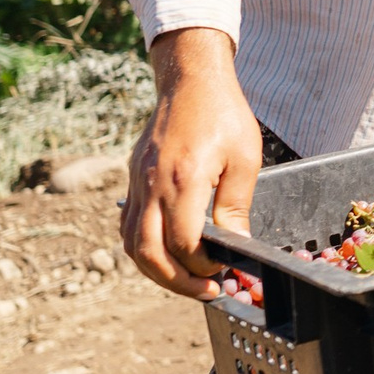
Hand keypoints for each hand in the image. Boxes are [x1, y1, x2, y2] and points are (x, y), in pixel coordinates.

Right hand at [122, 28, 263, 298]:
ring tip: (187, 281)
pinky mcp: (132, 181)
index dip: (203, 264)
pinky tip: (166, 255)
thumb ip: (236, 206)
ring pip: (131, 244)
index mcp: (184, 179)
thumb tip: (236, 246)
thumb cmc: (224, 116)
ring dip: (156, 272)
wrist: (191, 81)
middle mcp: (151, 185)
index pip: (183, 242)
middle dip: (177, 282)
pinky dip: (142, 249)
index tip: (225, 270)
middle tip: (207, 292)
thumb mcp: (245, 159)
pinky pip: (128, 226)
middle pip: (148, 253)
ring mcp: (136, 184)